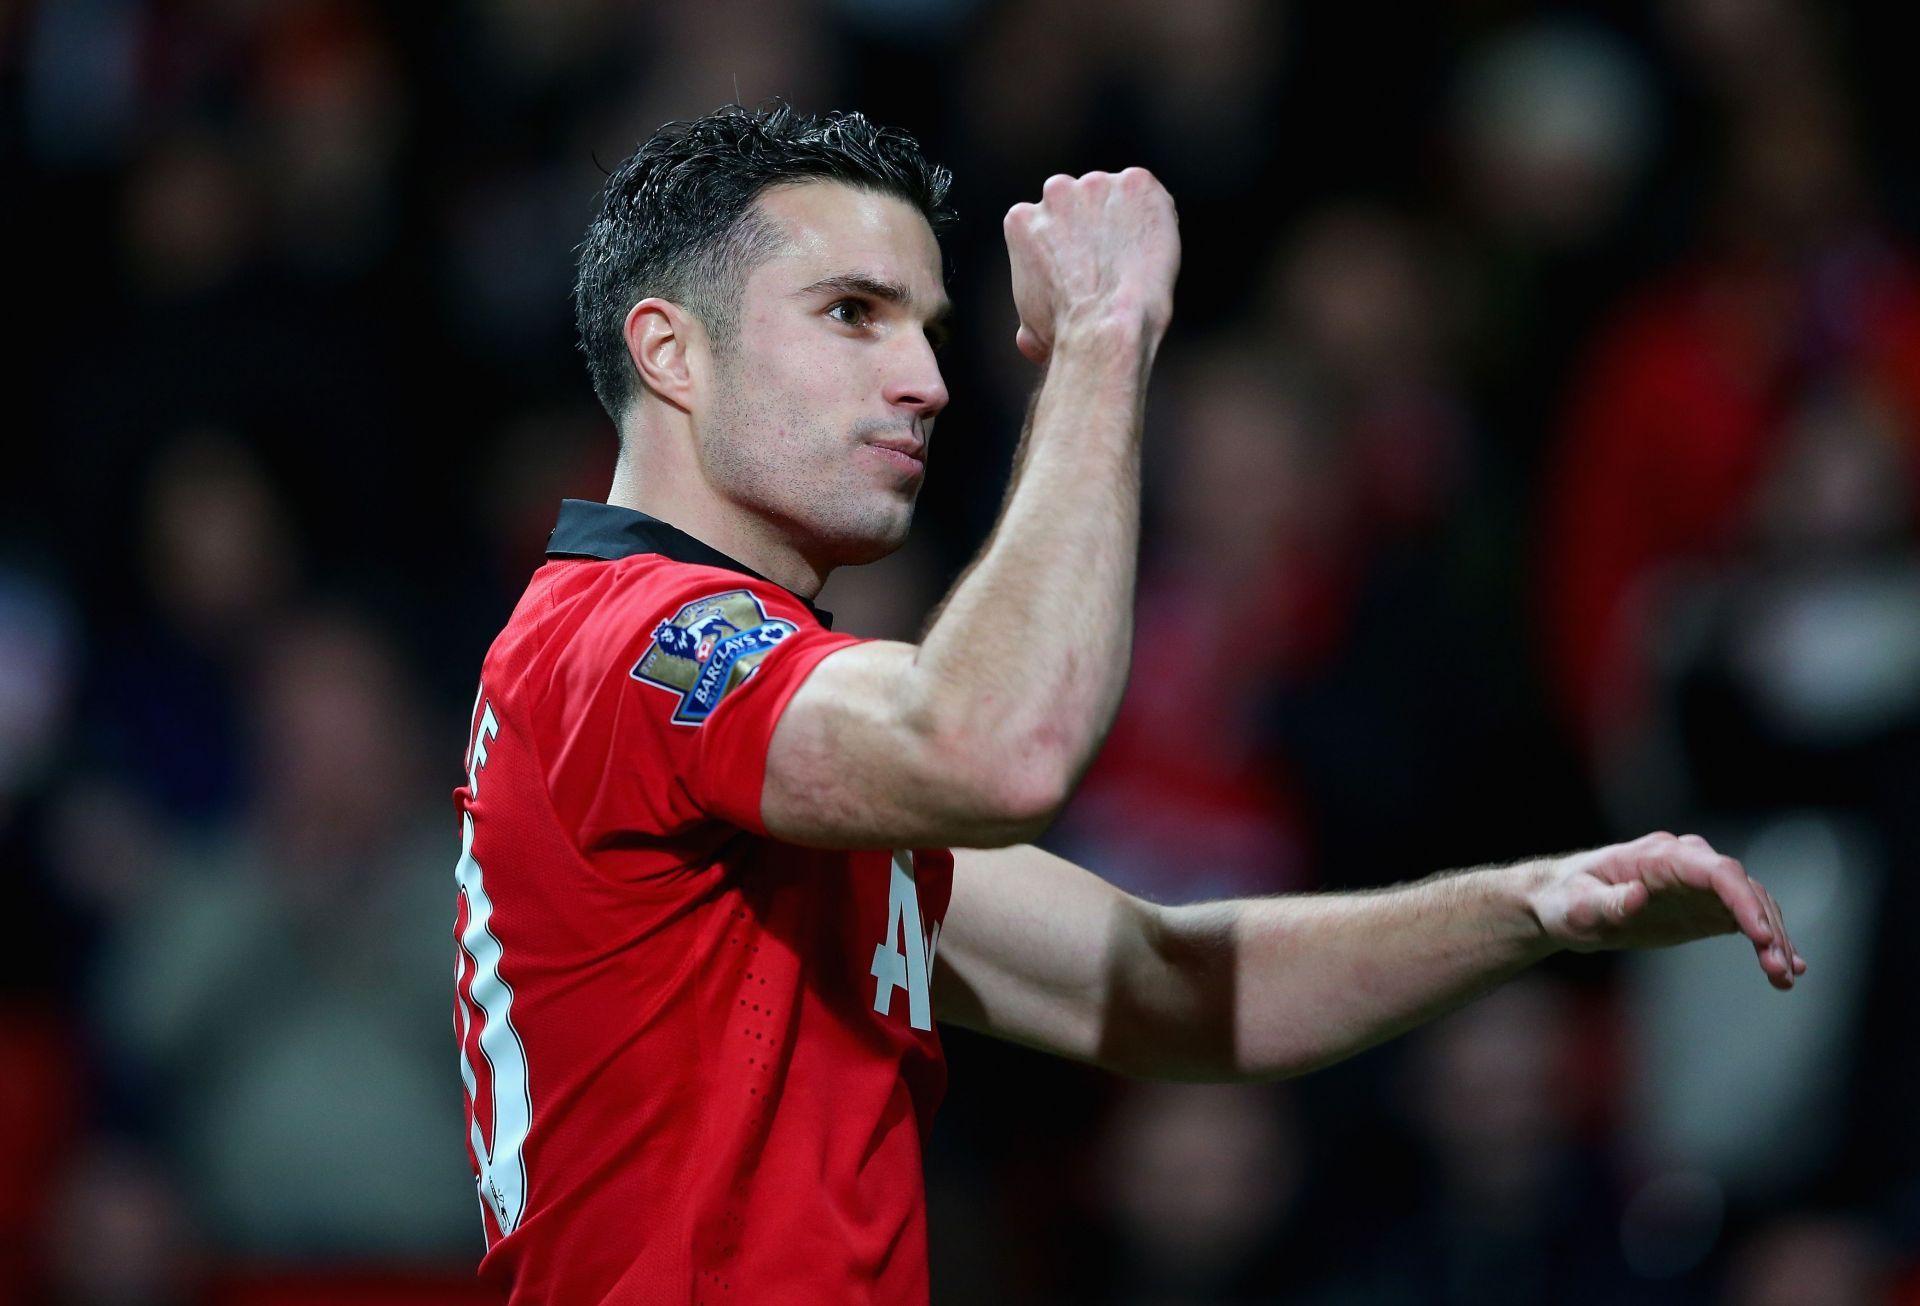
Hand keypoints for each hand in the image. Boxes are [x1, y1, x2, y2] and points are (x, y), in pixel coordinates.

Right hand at [1003, 168, 1179, 363]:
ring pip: (1117, 196)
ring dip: (1125, 220)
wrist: (1105, 326)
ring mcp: (1097, 184)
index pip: (1048, 220)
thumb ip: (1028, 316)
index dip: (1069, 245)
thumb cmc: (1067, 332)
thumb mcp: (1033, 324)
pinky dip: (1156, 216)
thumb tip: (1026, 340)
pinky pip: (1150, 196)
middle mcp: (1055, 192)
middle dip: (1094, 224)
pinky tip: (1153, 248)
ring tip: (1135, 259)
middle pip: (1080, 199)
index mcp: (1022, 218)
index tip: (1083, 267)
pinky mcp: (1136, 184)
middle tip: (1111, 261)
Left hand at [1528, 832, 1806, 989]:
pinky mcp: (1704, 907)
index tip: (1762, 936)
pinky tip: (1785, 970)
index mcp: (1659, 857)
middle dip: (1766, 926)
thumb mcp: (1578, 907)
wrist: (1562, 906)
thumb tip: (1637, 895)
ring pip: (1752, 904)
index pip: (1716, 871)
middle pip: (1742, 888)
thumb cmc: (1566, 902)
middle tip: (1779, 969)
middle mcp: (1687, 863)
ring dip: (1774, 939)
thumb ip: (1608, 902)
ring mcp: (1699, 884)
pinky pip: (1745, 920)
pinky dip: (1767, 942)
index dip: (1743, 901)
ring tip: (1785, 977)